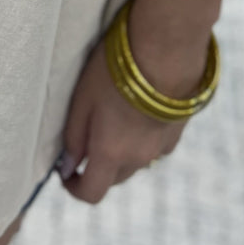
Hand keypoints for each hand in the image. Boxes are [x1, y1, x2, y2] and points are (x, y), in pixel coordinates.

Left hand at [56, 17, 209, 204]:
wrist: (167, 51)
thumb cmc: (116, 71)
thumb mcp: (82, 99)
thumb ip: (74, 137)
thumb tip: (69, 166)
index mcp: (110, 154)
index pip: (91, 193)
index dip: (74, 188)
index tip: (66, 173)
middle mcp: (137, 159)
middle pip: (113, 179)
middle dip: (97, 167)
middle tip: (87, 138)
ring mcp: (160, 148)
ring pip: (134, 163)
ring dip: (121, 153)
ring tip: (114, 118)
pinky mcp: (176, 133)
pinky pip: (154, 148)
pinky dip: (142, 140)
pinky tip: (139, 112)